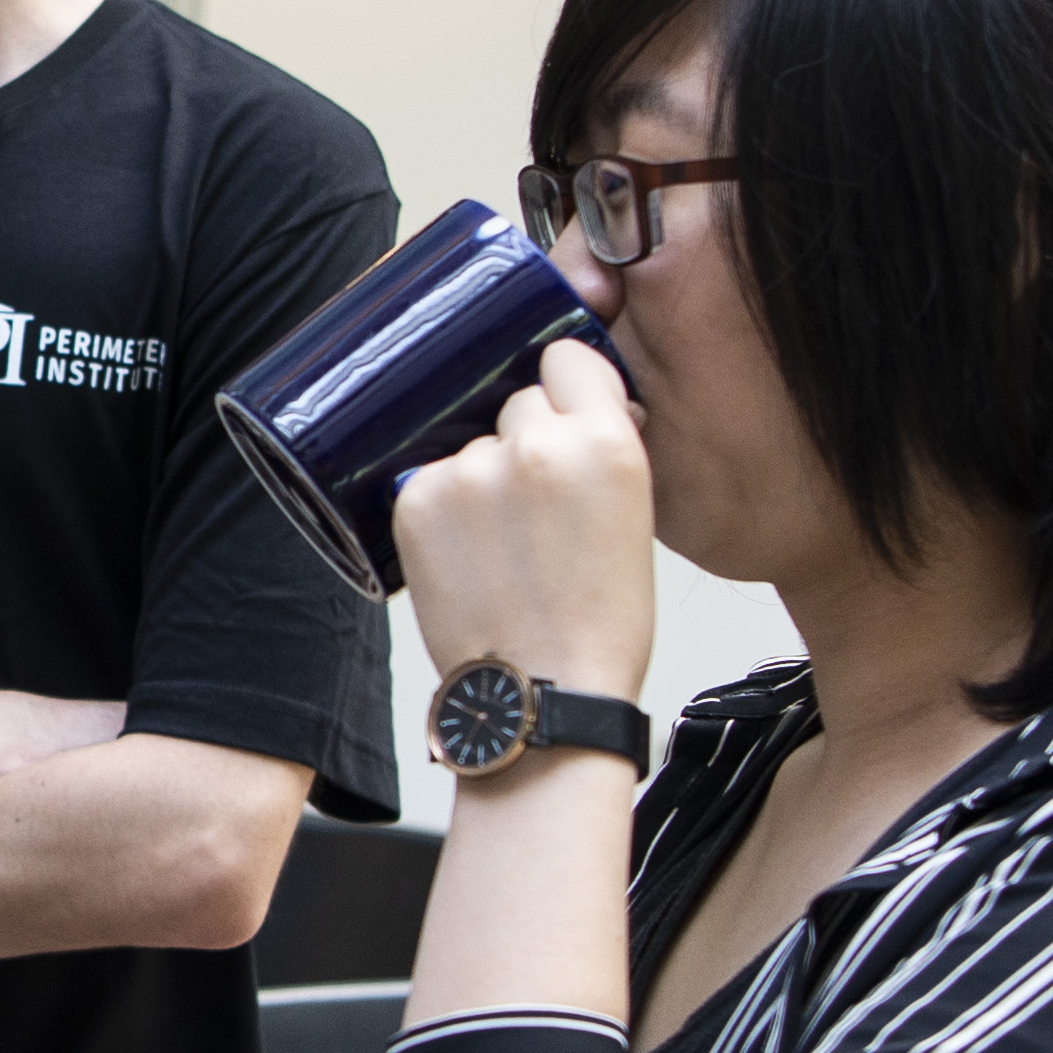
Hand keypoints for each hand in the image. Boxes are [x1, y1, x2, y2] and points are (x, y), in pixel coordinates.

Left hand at [388, 338, 655, 704]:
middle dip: (525, 440)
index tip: (561, 412)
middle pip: (518, 401)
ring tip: (502, 546)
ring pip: (472, 443)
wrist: (544, 694)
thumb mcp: (635, 517)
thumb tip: (582, 407)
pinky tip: (468, 556)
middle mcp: (534, 444)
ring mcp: (470, 471)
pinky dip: (443, 508)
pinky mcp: (418, 499)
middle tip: (536, 509)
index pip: (567, 357)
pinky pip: (431, 477)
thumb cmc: (599, 622)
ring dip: (482, 478)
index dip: (565, 388)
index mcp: (604, 441)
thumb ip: (605, 449)